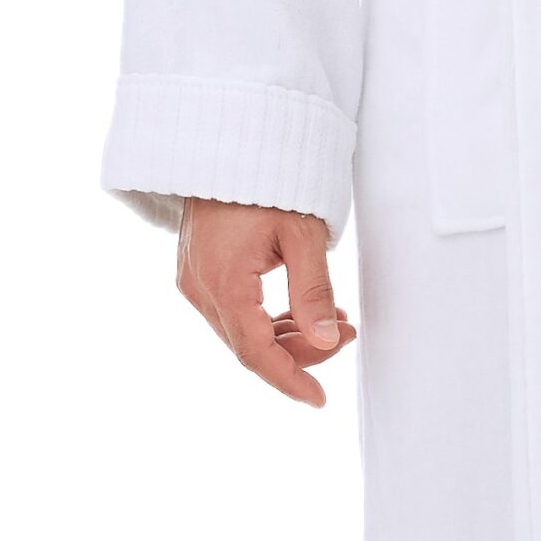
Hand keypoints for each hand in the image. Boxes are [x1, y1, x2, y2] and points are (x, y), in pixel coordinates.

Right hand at [175, 198, 355, 406]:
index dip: (289, 380)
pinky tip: (303, 311)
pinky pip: (233, 311)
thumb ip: (313, 291)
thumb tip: (327, 341)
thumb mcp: (302, 234)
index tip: (319, 400)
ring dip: (286, 335)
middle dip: (300, 352)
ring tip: (335, 320)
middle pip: (249, 345)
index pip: (255, 352)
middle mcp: (199, 287)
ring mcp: (193, 279)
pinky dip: (268, 318)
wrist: (227, 141)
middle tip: (347, 335)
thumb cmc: (269, 178)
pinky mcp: (198, 270)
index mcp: (223, 281)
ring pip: (241, 330)